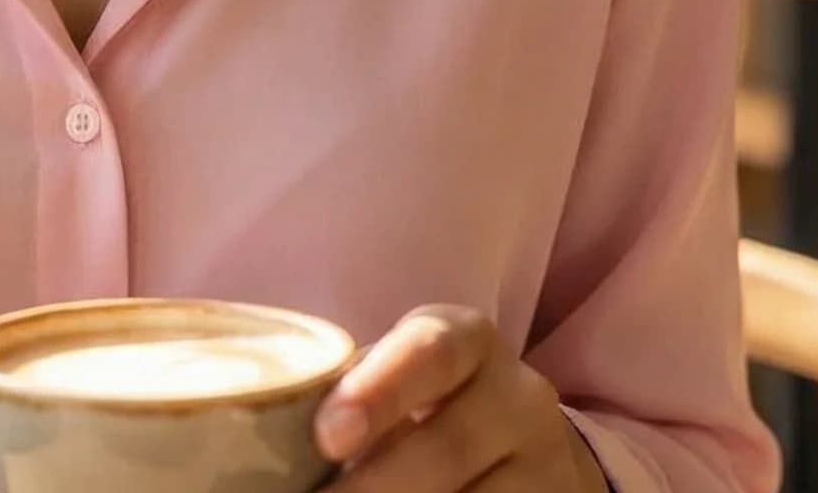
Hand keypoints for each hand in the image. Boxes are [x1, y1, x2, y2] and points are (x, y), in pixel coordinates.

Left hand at [312, 305, 607, 491]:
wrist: (521, 442)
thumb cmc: (424, 399)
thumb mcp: (398, 373)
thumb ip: (351, 385)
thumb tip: (268, 413)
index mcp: (469, 339)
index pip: (430, 352)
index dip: (378, 392)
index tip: (326, 435)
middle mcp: (520, 394)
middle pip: (449, 446)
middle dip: (377, 482)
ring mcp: (548, 462)